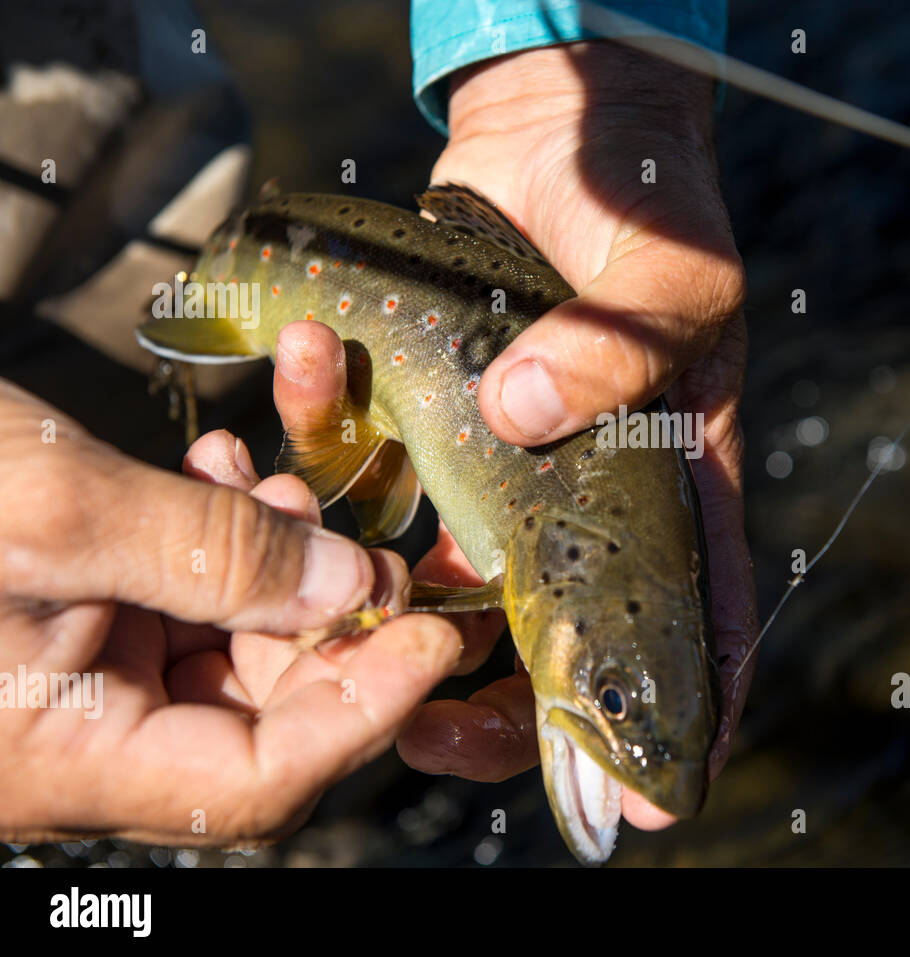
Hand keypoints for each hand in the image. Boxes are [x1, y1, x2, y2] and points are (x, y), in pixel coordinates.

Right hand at [0, 380, 461, 845]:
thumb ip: (217, 556)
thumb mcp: (57, 509)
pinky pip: (176, 604)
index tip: (428, 634)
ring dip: (275, 565)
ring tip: (273, 478)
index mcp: (58, 760)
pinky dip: (216, 544)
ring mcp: (69, 683)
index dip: (363, 708)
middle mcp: (73, 740)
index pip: (259, 780)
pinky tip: (220, 475)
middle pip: (259, 711)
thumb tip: (351, 589)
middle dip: (325, 618)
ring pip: (226, 648)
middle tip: (362, 535)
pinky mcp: (67, 624)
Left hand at [274, 41, 758, 831]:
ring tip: (364, 659)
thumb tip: (527, 413)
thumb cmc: (647, 202)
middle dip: (519, 702)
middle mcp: (597, 492)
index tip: (653, 789)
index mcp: (679, 477)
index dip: (681, 706)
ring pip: (471, 582)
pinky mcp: (447, 422)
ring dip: (416, 624)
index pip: (697, 612)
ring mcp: (519, 464)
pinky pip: (395, 480)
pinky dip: (346, 479)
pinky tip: (308, 464)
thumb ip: (619, 344)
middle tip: (455, 741)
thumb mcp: (667, 270)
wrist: (562, 133)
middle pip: (570, 629)